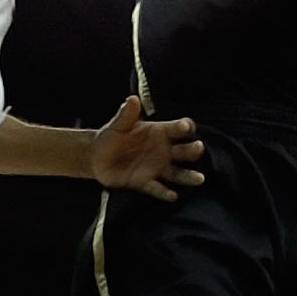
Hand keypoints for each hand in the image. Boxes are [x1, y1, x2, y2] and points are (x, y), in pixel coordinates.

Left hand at [90, 96, 204, 203]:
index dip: (184, 127)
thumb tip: (132, 100)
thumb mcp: (118, 124)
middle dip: (192, 150)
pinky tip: (173, 196)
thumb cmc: (112, 136)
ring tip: (199, 178)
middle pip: (184, 151)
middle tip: (198, 148)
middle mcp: (164, 151)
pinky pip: (158, 189)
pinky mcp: (146, 183)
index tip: (185, 127)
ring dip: (188, 176)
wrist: (97, 157)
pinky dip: (165, 193)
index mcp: (160, 133)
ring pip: (178, 173)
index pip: (178, 129)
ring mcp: (157, 168)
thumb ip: (126, 114)